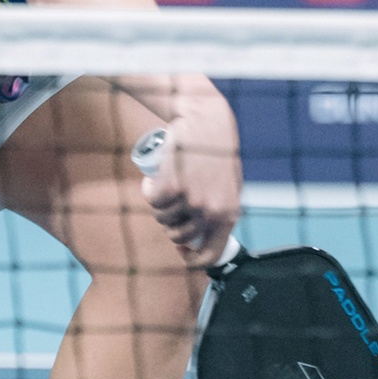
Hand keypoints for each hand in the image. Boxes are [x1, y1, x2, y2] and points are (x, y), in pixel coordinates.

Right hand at [140, 85, 241, 267]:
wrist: (206, 119)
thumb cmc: (216, 152)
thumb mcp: (227, 185)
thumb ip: (219, 209)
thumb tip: (202, 236)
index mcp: (229, 215)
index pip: (210, 255)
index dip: (192, 259)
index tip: (181, 251)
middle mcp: (210, 212)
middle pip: (178, 236)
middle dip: (169, 223)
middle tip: (170, 203)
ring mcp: (191, 200)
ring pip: (162, 217)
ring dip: (159, 204)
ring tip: (166, 183)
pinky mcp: (172, 186)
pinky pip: (152, 199)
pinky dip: (148, 188)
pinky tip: (153, 176)